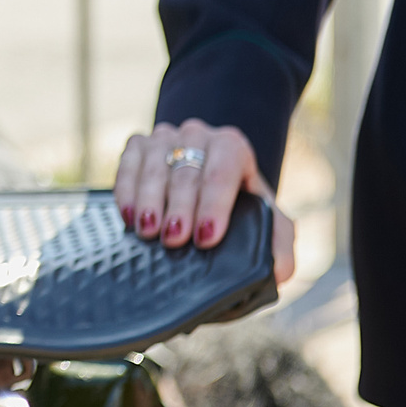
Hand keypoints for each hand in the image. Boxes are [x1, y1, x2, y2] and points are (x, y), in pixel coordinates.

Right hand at [112, 120, 295, 283]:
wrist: (209, 180)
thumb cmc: (238, 205)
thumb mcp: (267, 221)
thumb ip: (280, 245)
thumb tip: (278, 271)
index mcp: (233, 147)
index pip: (222, 172)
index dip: (214, 205)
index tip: (207, 237)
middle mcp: (199, 135)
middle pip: (186, 171)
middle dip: (179, 208)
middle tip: (174, 240)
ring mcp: (166, 137)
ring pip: (154, 165)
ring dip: (149, 200)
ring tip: (147, 232)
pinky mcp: (139, 144)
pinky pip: (127, 163)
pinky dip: (126, 190)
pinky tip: (128, 216)